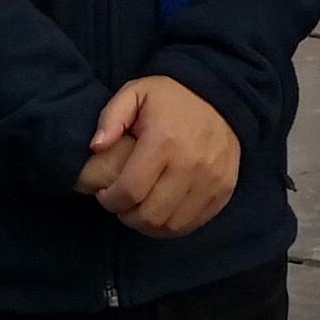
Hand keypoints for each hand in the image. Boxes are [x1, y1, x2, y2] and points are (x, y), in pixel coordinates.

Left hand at [75, 75, 241, 238]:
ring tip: (139, 208)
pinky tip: (161, 210)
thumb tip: (96, 147)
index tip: (104, 193)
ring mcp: (211, 181)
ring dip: (148, 224)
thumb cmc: (172, 99)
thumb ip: (111, 118)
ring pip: (170, 226)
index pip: (129, 190)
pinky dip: (172, 225)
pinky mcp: (223, 191)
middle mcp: (190, 164)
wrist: (222, 100)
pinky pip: (192, 224)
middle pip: (150, 215)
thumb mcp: (136, 92)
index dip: (109, 199)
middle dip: (127, 215)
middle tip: (121, 202)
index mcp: (164, 140)